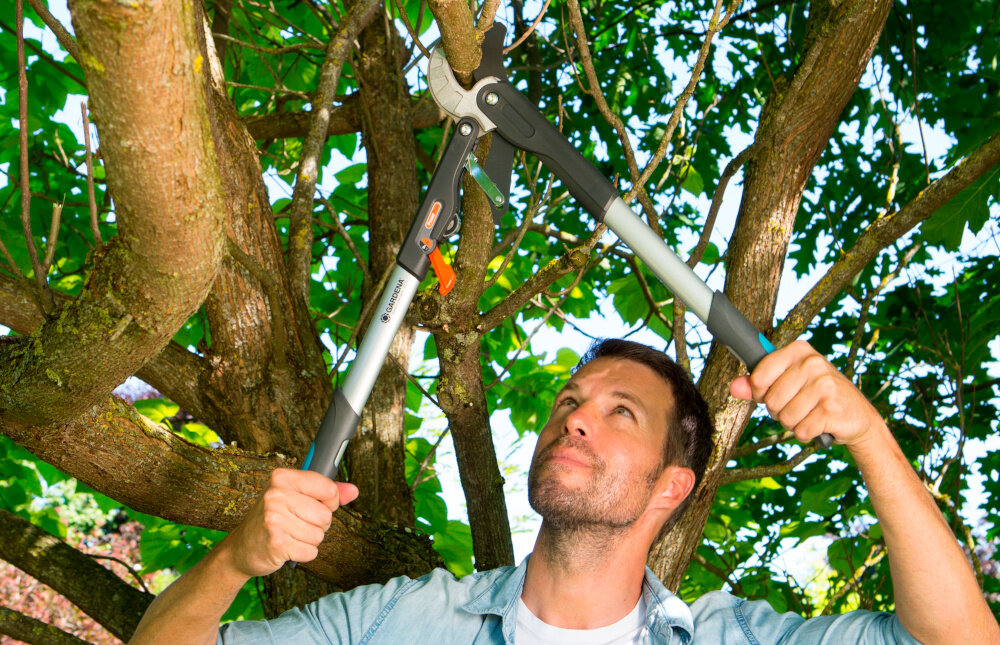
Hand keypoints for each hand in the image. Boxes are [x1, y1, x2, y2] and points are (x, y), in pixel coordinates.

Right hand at [221, 468, 358, 577]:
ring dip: (309, 540)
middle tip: (296, 524)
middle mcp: (276, 495)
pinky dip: (303, 553)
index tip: (315, 504)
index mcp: (282, 478)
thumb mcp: (295, 497)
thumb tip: (354, 490)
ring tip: (290, 535)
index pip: (329, 488)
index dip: (329, 501)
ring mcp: (274, 519)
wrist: (240, 549)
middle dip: (317, 525)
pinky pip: (311, 551)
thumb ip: (327, 492)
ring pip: (319, 535)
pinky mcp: (276, 543)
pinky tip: (286, 548)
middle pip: (326, 516)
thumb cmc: (272, 519)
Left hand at [729, 340, 884, 446]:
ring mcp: (825, 385)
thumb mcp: (788, 383)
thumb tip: (733, 387)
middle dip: (779, 411)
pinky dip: (806, 433)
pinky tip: (820, 424)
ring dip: (793, 424)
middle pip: (770, 401)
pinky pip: (800, 431)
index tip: (772, 393)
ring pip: (784, 418)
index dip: (759, 392)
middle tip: (798, 406)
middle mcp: (813, 363)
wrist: (858, 417)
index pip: (758, 376)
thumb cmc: (816, 397)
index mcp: (799, 350)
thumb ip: (757, 384)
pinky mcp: (832, 409)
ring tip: (810, 414)